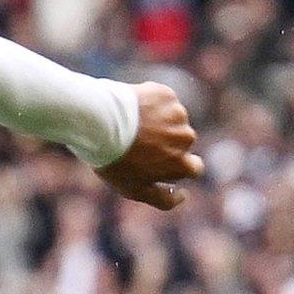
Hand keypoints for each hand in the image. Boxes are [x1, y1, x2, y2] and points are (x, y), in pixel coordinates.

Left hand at [95, 81, 203, 209]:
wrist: (99, 124)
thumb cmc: (115, 159)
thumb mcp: (135, 190)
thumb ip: (164, 199)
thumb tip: (183, 195)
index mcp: (183, 164)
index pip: (194, 166)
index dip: (176, 163)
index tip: (158, 159)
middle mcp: (186, 138)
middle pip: (181, 141)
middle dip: (164, 141)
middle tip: (137, 140)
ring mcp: (177, 114)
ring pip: (171, 118)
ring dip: (156, 120)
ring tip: (130, 124)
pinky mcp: (165, 94)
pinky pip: (161, 99)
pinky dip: (149, 102)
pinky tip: (130, 108)